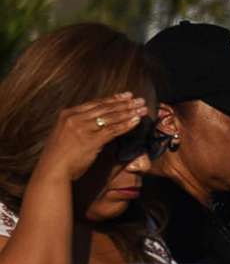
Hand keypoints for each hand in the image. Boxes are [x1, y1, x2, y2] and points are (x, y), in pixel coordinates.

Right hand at [35, 94, 152, 183]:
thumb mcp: (66, 133)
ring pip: (111, 117)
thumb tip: (98, 123)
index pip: (95, 103)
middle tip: (140, 100)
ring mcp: (83, 128)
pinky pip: (113, 130)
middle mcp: (75, 118)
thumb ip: (80, 125)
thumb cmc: (60, 155)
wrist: (52, 168)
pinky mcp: (91, 140)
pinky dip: (126, 125)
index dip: (113, 99)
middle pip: (105, 108)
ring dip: (129, 112)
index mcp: (68, 114)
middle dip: (125, 103)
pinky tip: (137, 121)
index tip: (126, 95)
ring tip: (143, 109)